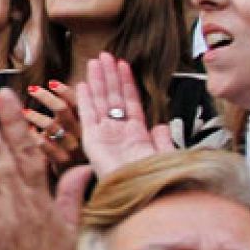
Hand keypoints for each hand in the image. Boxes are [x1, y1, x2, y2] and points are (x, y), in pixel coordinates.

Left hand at [22, 80, 82, 167]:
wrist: (81, 177)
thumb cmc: (76, 144)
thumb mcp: (78, 125)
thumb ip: (70, 108)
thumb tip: (55, 85)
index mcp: (89, 122)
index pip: (78, 103)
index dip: (65, 91)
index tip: (51, 83)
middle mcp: (82, 134)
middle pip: (63, 111)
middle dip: (46, 97)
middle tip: (32, 89)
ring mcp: (72, 148)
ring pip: (52, 127)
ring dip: (36, 116)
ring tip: (24, 111)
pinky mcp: (62, 162)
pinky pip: (44, 146)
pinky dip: (34, 136)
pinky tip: (29, 131)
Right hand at [76, 53, 174, 178]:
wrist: (140, 194)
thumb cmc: (154, 179)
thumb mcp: (165, 156)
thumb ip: (163, 140)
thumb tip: (161, 126)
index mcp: (136, 135)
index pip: (129, 102)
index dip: (126, 82)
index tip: (123, 64)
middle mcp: (118, 132)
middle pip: (113, 97)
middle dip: (109, 75)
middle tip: (105, 55)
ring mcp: (104, 136)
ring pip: (100, 102)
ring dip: (98, 81)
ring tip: (96, 61)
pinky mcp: (92, 142)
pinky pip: (88, 116)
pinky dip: (85, 100)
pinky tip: (83, 84)